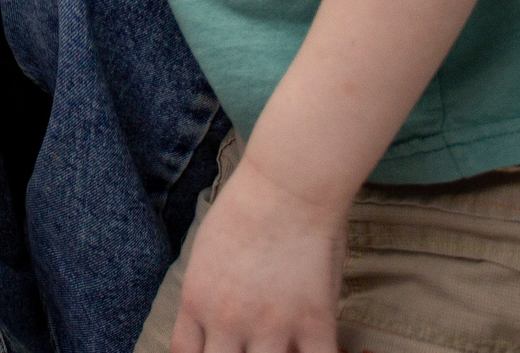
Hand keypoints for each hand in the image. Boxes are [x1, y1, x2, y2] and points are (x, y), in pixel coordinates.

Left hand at [168, 160, 346, 352]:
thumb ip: (211, 295)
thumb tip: (218, 324)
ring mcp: (271, 325)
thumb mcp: (207, 252)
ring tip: (285, 346)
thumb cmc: (247, 206)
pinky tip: (321, 348)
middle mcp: (228, 320)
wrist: (288, 183)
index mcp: (198, 301)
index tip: (218, 351)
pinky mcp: (314, 322)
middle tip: (253, 347)